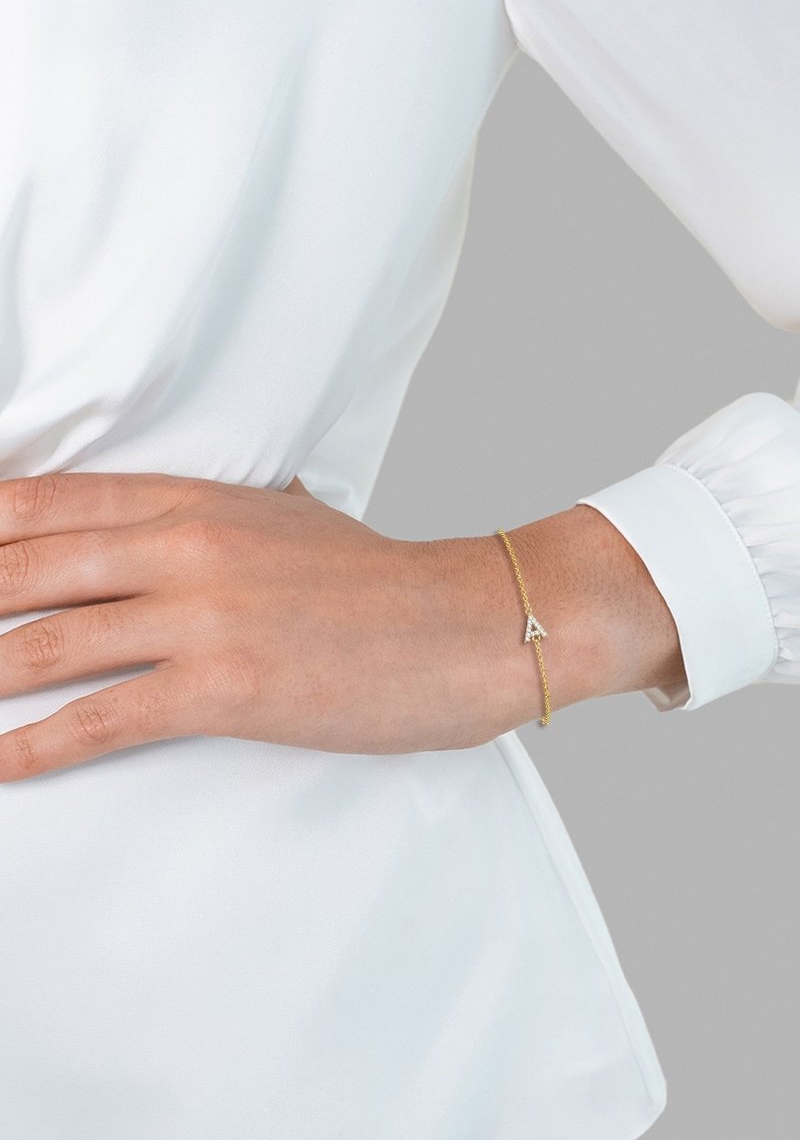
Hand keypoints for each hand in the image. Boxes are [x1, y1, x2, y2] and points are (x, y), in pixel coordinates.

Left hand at [0, 472, 522, 781]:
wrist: (463, 625)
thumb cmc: (379, 580)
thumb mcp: (285, 519)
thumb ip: (213, 512)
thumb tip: (157, 522)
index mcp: (196, 498)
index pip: (47, 499)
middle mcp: (187, 545)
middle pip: (28, 566)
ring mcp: (205, 613)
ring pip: (51, 642)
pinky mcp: (228, 686)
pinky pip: (106, 717)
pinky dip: (38, 746)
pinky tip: (1, 763)